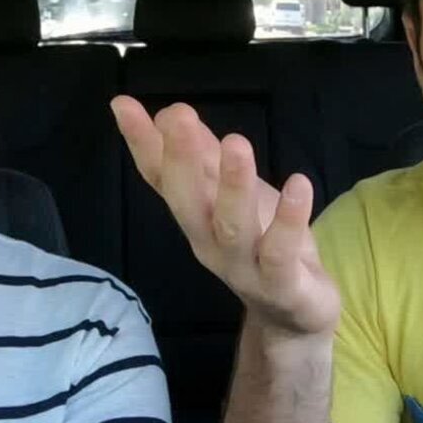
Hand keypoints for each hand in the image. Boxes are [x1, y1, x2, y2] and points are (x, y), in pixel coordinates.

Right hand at [112, 97, 339, 339]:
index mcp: (195, 218)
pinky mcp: (283, 285)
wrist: (293, 317)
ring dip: (233, 185)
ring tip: (236, 143)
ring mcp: (245, 267)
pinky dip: (289, 219)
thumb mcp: (230, 195)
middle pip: (187, 203)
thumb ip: (201, 157)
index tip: (123, 105)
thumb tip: (167, 113)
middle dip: (180, 159)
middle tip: (178, 116)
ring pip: (233, 227)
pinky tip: (299, 184)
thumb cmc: (261, 245)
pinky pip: (281, 252)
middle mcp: (210, 242)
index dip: (141, 143)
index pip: (161, 178)